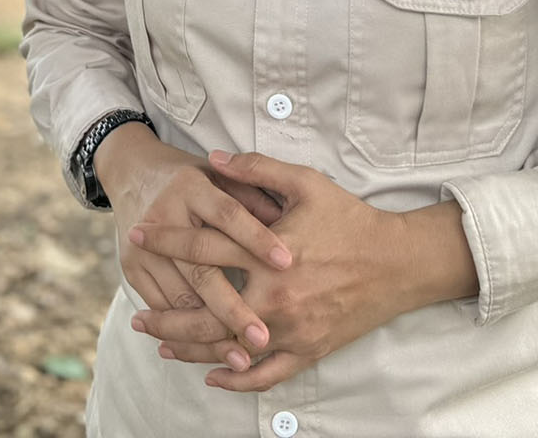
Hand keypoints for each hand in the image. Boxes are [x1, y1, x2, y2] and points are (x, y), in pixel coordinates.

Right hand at [94, 126, 292, 369]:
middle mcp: (164, 216)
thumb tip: (285, 221)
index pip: (228, 214)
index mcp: (191, 187)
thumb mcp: (221, 173)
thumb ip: (253, 192)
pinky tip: (211, 350)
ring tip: (243, 358)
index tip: (286, 262)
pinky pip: (162, 307)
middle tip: (263, 336)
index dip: (257, 237)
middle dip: (233, 308)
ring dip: (211, 332)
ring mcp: (143, 247)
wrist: (133, 172)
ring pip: (181, 298)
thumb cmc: (190, 176)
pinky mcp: (132, 267)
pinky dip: (185, 333)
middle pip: (201, 270)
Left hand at [128, 149, 477, 391]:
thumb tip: (214, 157)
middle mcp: (274, 298)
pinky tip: (212, 375)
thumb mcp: (306, 183)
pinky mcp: (308, 351)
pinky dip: (236, 379)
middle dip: (165, 315)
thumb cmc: (351, 220)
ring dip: (189, 350)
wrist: (399, 263)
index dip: (165, 241)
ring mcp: (291, 330)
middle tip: (138, 315)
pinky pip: (265, 376)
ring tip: (161, 345)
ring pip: (227, 349)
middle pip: (204, 313)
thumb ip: (257, 169)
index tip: (138, 236)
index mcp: (269, 254)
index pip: (203, 249)